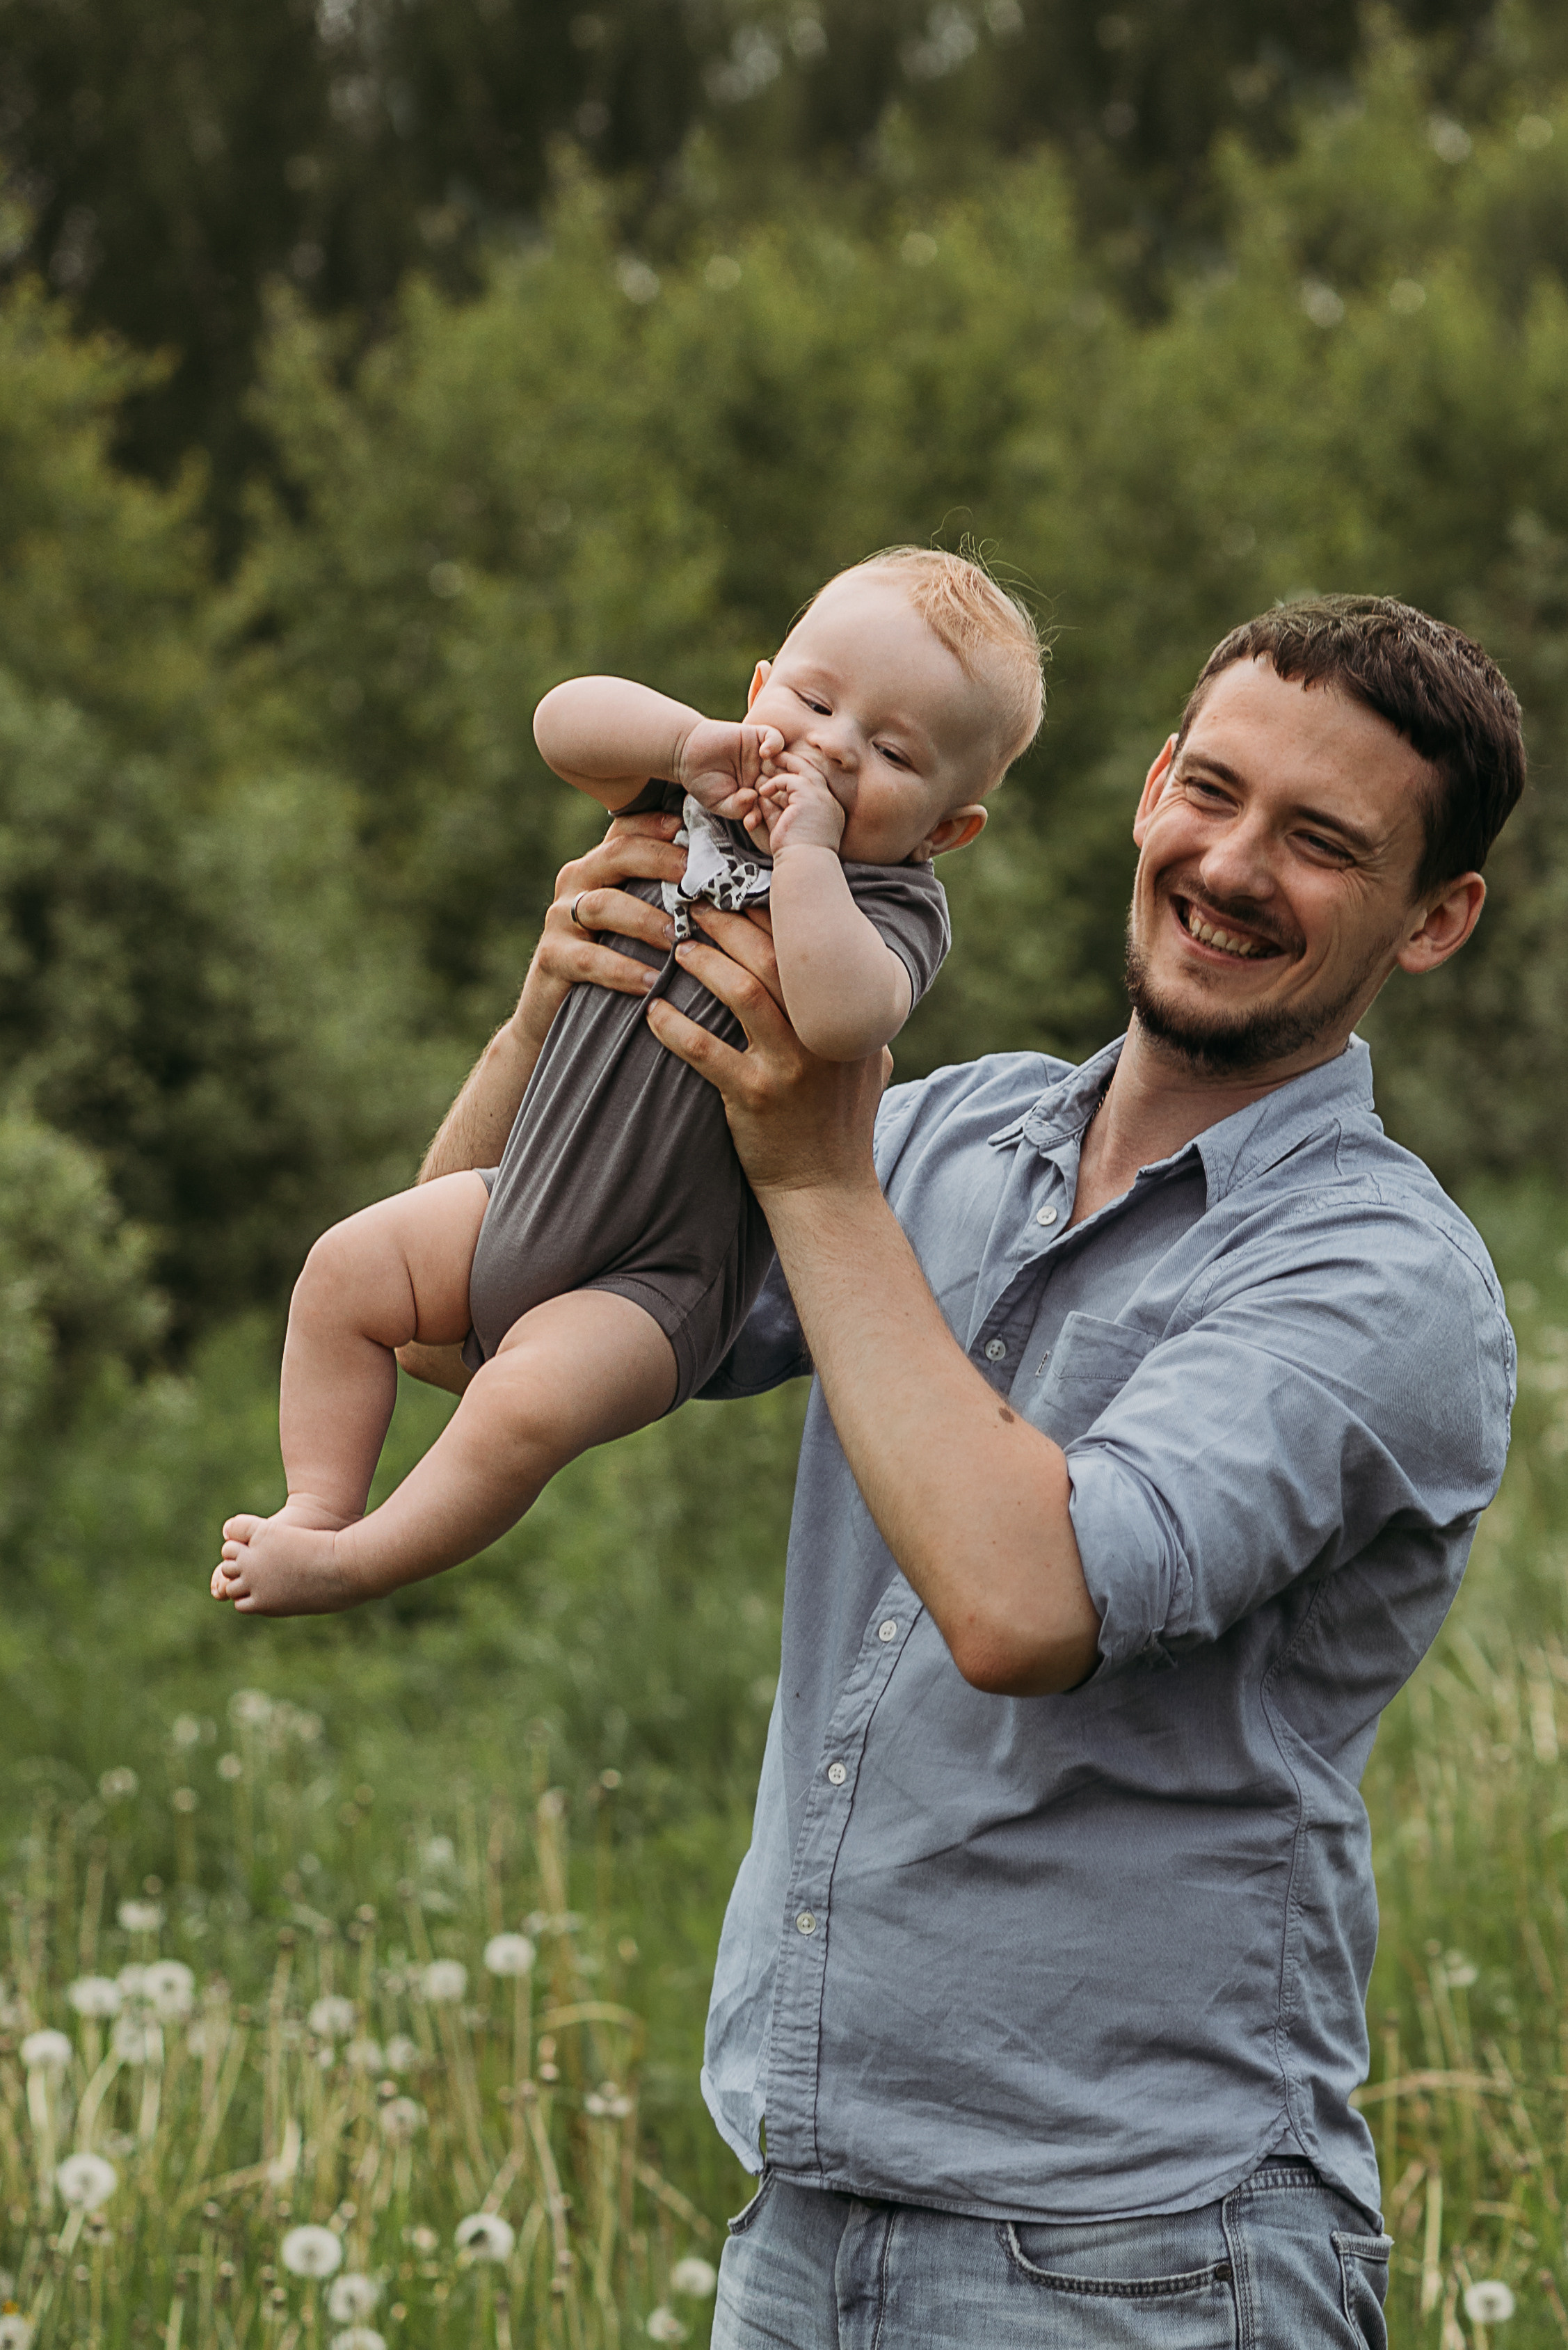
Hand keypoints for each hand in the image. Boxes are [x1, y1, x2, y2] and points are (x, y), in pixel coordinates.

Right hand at [514, 812, 686, 1058]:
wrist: (554, 1013)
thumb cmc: (613, 960)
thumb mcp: (636, 922)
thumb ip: (665, 895)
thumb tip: (728, 879)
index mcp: (600, 865)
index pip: (628, 829)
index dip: (659, 823)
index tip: (693, 828)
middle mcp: (577, 881)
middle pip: (618, 854)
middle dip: (662, 861)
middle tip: (699, 879)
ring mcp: (560, 918)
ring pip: (604, 905)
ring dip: (647, 919)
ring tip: (680, 937)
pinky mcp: (552, 957)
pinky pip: (589, 958)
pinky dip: (623, 970)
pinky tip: (652, 981)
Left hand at [644, 910, 891, 1198]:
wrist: (825, 1189)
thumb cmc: (840, 1120)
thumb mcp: (865, 1058)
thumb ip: (853, 1011)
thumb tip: (841, 958)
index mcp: (849, 1016)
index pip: (811, 945)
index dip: (772, 910)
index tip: (738, 887)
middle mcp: (823, 1034)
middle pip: (773, 956)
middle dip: (729, 921)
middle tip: (695, 901)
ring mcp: (791, 1066)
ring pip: (741, 993)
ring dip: (703, 964)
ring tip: (676, 947)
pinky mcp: (755, 1098)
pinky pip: (707, 1052)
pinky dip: (676, 1029)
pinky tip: (653, 1013)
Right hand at [676, 717, 784, 822]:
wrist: (686, 754)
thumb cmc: (702, 782)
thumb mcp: (719, 803)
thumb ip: (737, 807)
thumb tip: (754, 798)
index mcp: (758, 792)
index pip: (776, 801)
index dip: (779, 808)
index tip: (774, 814)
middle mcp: (763, 774)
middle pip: (786, 781)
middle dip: (786, 789)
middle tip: (784, 794)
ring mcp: (762, 755)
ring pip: (784, 761)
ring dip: (783, 768)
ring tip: (775, 776)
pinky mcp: (756, 736)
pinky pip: (774, 738)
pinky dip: (774, 744)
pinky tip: (763, 753)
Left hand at [755, 748, 845, 854]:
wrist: (805, 865)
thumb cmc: (796, 858)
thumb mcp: (786, 831)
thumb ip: (776, 814)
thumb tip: (764, 801)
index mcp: (828, 813)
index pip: (814, 787)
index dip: (797, 779)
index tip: (781, 777)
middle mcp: (829, 803)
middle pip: (812, 773)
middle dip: (793, 763)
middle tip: (776, 757)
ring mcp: (822, 798)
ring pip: (803, 771)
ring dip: (783, 765)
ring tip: (765, 763)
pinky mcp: (810, 796)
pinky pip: (790, 779)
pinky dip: (774, 783)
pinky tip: (763, 791)